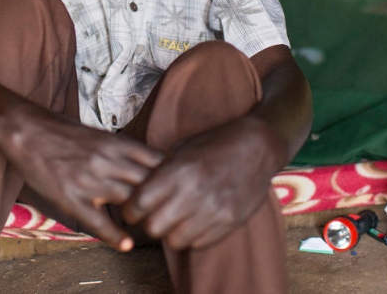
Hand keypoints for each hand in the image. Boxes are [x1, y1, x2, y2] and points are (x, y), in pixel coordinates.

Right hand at [0, 107, 162, 250]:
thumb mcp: (98, 133)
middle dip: (160, 198)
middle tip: (168, 211)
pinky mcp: (71, 198)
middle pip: (148, 184)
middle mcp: (108, 161)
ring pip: (129, 202)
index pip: (156, 161)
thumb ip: (121, 148)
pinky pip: (98, 221)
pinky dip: (114, 235)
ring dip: (140, 215)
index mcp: (116, 143)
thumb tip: (144, 159)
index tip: (176, 186)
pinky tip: (125, 244)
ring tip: (150, 227)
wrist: (26, 130)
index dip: (169, 176)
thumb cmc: (62, 131)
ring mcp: (90, 181)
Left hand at [121, 117, 282, 250]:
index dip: (130, 209)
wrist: (257, 147)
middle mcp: (193, 194)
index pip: (138, 203)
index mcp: (178, 172)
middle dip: (149, 223)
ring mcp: (213, 211)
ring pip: (175, 240)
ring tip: (176, 218)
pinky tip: (196, 219)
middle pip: (153, 227)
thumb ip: (158, 170)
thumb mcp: (182, 149)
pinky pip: (198, 242)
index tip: (132, 208)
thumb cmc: (215, 144)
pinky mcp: (228, 222)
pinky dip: (192, 235)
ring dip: (171, 232)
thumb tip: (133, 187)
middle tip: (152, 215)